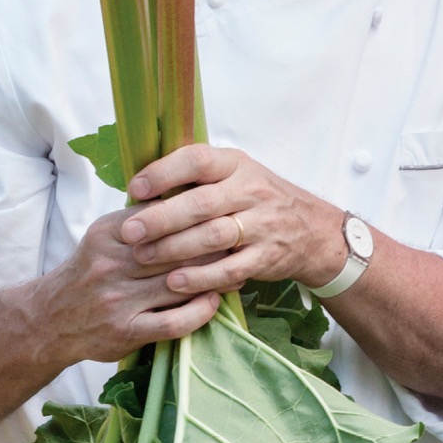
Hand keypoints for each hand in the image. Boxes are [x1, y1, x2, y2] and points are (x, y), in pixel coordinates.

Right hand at [45, 206, 222, 364]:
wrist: (52, 319)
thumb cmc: (90, 272)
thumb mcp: (104, 236)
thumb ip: (139, 218)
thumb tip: (187, 193)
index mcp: (107, 234)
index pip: (161, 218)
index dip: (197, 216)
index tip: (223, 214)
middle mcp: (110, 265)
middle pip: (175, 250)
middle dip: (213, 246)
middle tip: (240, 242)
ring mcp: (117, 300)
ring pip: (179, 283)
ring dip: (214, 278)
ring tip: (236, 272)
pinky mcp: (126, 331)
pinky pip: (173, 321)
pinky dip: (199, 312)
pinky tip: (213, 302)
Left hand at [120, 144, 346, 294]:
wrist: (312, 229)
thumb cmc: (255, 200)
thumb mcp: (233, 176)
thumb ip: (194, 179)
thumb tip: (138, 188)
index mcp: (235, 164)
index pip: (197, 160)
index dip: (164, 173)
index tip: (135, 189)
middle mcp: (250, 190)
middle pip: (201, 203)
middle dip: (161, 218)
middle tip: (130, 231)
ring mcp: (262, 224)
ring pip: (213, 236)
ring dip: (175, 248)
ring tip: (143, 256)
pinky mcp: (267, 256)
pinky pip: (231, 269)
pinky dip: (202, 277)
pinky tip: (175, 282)